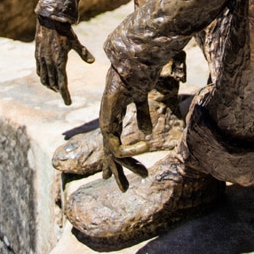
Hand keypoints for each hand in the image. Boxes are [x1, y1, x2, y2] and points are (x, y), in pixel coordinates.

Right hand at [34, 17, 94, 104]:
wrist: (49, 19)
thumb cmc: (64, 30)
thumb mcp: (75, 41)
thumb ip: (83, 53)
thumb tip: (92, 62)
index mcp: (60, 61)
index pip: (62, 83)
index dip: (65, 94)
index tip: (68, 102)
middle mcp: (49, 62)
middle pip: (53, 83)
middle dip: (58, 90)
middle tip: (63, 94)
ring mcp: (42, 59)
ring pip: (44, 78)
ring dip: (49, 85)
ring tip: (54, 87)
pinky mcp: (37, 54)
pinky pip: (39, 70)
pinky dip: (43, 76)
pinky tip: (46, 77)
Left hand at [99, 66, 152, 191]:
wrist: (132, 64)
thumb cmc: (137, 76)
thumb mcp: (140, 100)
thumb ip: (142, 115)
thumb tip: (147, 133)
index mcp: (113, 116)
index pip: (111, 144)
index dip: (111, 161)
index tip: (110, 176)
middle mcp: (108, 121)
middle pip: (110, 154)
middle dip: (117, 173)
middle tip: (124, 190)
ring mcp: (106, 122)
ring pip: (114, 155)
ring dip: (129, 167)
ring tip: (145, 173)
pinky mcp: (108, 121)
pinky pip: (116, 147)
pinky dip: (130, 151)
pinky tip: (144, 145)